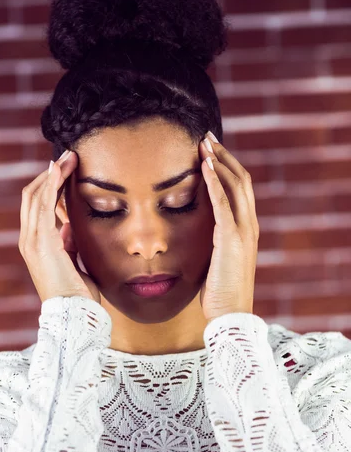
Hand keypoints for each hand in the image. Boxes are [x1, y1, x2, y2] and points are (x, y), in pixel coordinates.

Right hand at [19, 150, 100, 303]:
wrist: (74, 313)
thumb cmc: (78, 293)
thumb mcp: (74, 262)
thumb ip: (69, 244)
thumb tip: (69, 228)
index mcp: (37, 245)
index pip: (38, 206)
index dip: (50, 186)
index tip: (67, 170)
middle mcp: (29, 240)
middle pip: (33, 196)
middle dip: (51, 175)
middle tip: (69, 157)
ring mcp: (32, 240)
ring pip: (36, 196)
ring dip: (53, 175)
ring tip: (69, 157)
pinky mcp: (41, 241)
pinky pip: (43, 205)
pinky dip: (50, 185)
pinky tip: (59, 170)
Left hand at [198, 133, 258, 321]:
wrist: (231, 314)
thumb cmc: (221, 291)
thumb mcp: (219, 259)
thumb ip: (216, 241)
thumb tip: (202, 231)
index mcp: (247, 228)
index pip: (240, 188)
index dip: (227, 166)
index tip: (210, 151)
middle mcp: (249, 225)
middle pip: (241, 179)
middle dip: (224, 155)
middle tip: (206, 137)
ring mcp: (243, 231)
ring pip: (235, 185)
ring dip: (218, 161)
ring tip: (203, 143)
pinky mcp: (231, 239)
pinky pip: (223, 203)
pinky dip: (214, 182)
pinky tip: (204, 166)